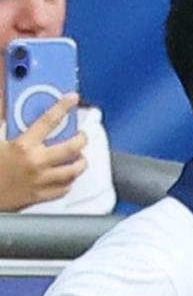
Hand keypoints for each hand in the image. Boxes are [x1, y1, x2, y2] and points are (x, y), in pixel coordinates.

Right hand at [0, 93, 87, 210]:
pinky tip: (66, 176)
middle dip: (81, 139)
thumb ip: (4, 124)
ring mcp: (40, 181)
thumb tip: (7, 107)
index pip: (48, 120)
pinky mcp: (39, 197)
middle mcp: (36, 163)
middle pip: (72, 148)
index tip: (71, 99)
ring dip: (80, 162)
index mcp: (22, 146)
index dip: (62, 106)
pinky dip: (68, 181)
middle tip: (81, 135)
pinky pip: (64, 188)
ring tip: (80, 157)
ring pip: (73, 170)